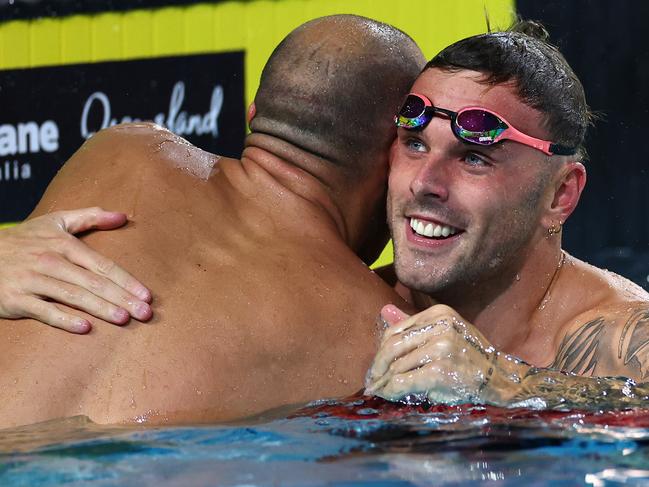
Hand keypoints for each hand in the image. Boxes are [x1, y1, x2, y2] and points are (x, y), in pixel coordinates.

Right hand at [0, 208, 151, 332]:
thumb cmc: (25, 240)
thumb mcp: (55, 222)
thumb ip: (90, 217)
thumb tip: (123, 216)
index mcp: (63, 244)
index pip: (102, 264)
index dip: (126, 280)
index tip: (147, 295)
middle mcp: (50, 261)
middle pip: (93, 282)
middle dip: (121, 298)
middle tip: (145, 313)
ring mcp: (32, 280)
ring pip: (72, 296)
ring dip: (100, 308)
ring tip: (124, 319)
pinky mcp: (16, 299)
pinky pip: (43, 310)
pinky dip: (64, 319)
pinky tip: (85, 327)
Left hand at [365, 304, 506, 404]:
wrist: (499, 379)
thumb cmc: (467, 356)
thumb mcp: (444, 332)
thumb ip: (414, 324)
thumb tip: (384, 311)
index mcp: (439, 313)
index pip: (396, 330)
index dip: (381, 349)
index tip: (375, 365)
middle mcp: (441, 326)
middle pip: (393, 346)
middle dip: (377, 366)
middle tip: (370, 380)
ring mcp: (441, 347)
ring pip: (397, 365)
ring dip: (383, 381)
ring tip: (377, 390)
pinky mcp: (440, 370)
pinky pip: (404, 380)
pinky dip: (392, 390)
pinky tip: (388, 394)